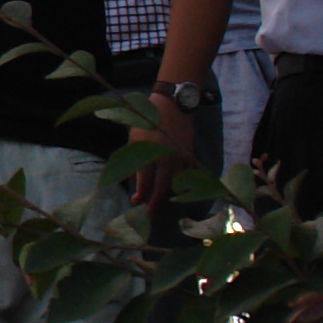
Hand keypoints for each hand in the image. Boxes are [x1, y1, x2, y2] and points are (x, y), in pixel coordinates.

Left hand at [140, 92, 195, 206]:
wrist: (174, 107)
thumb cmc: (148, 121)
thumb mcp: (134, 138)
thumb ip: (132, 159)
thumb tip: (132, 179)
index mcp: (150, 154)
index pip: (145, 182)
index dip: (141, 194)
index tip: (136, 202)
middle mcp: (167, 159)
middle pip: (162, 188)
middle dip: (155, 203)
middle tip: (149, 214)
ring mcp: (181, 158)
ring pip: (177, 184)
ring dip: (168, 196)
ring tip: (160, 203)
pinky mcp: (191, 156)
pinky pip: (187, 176)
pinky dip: (182, 185)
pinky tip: (175, 191)